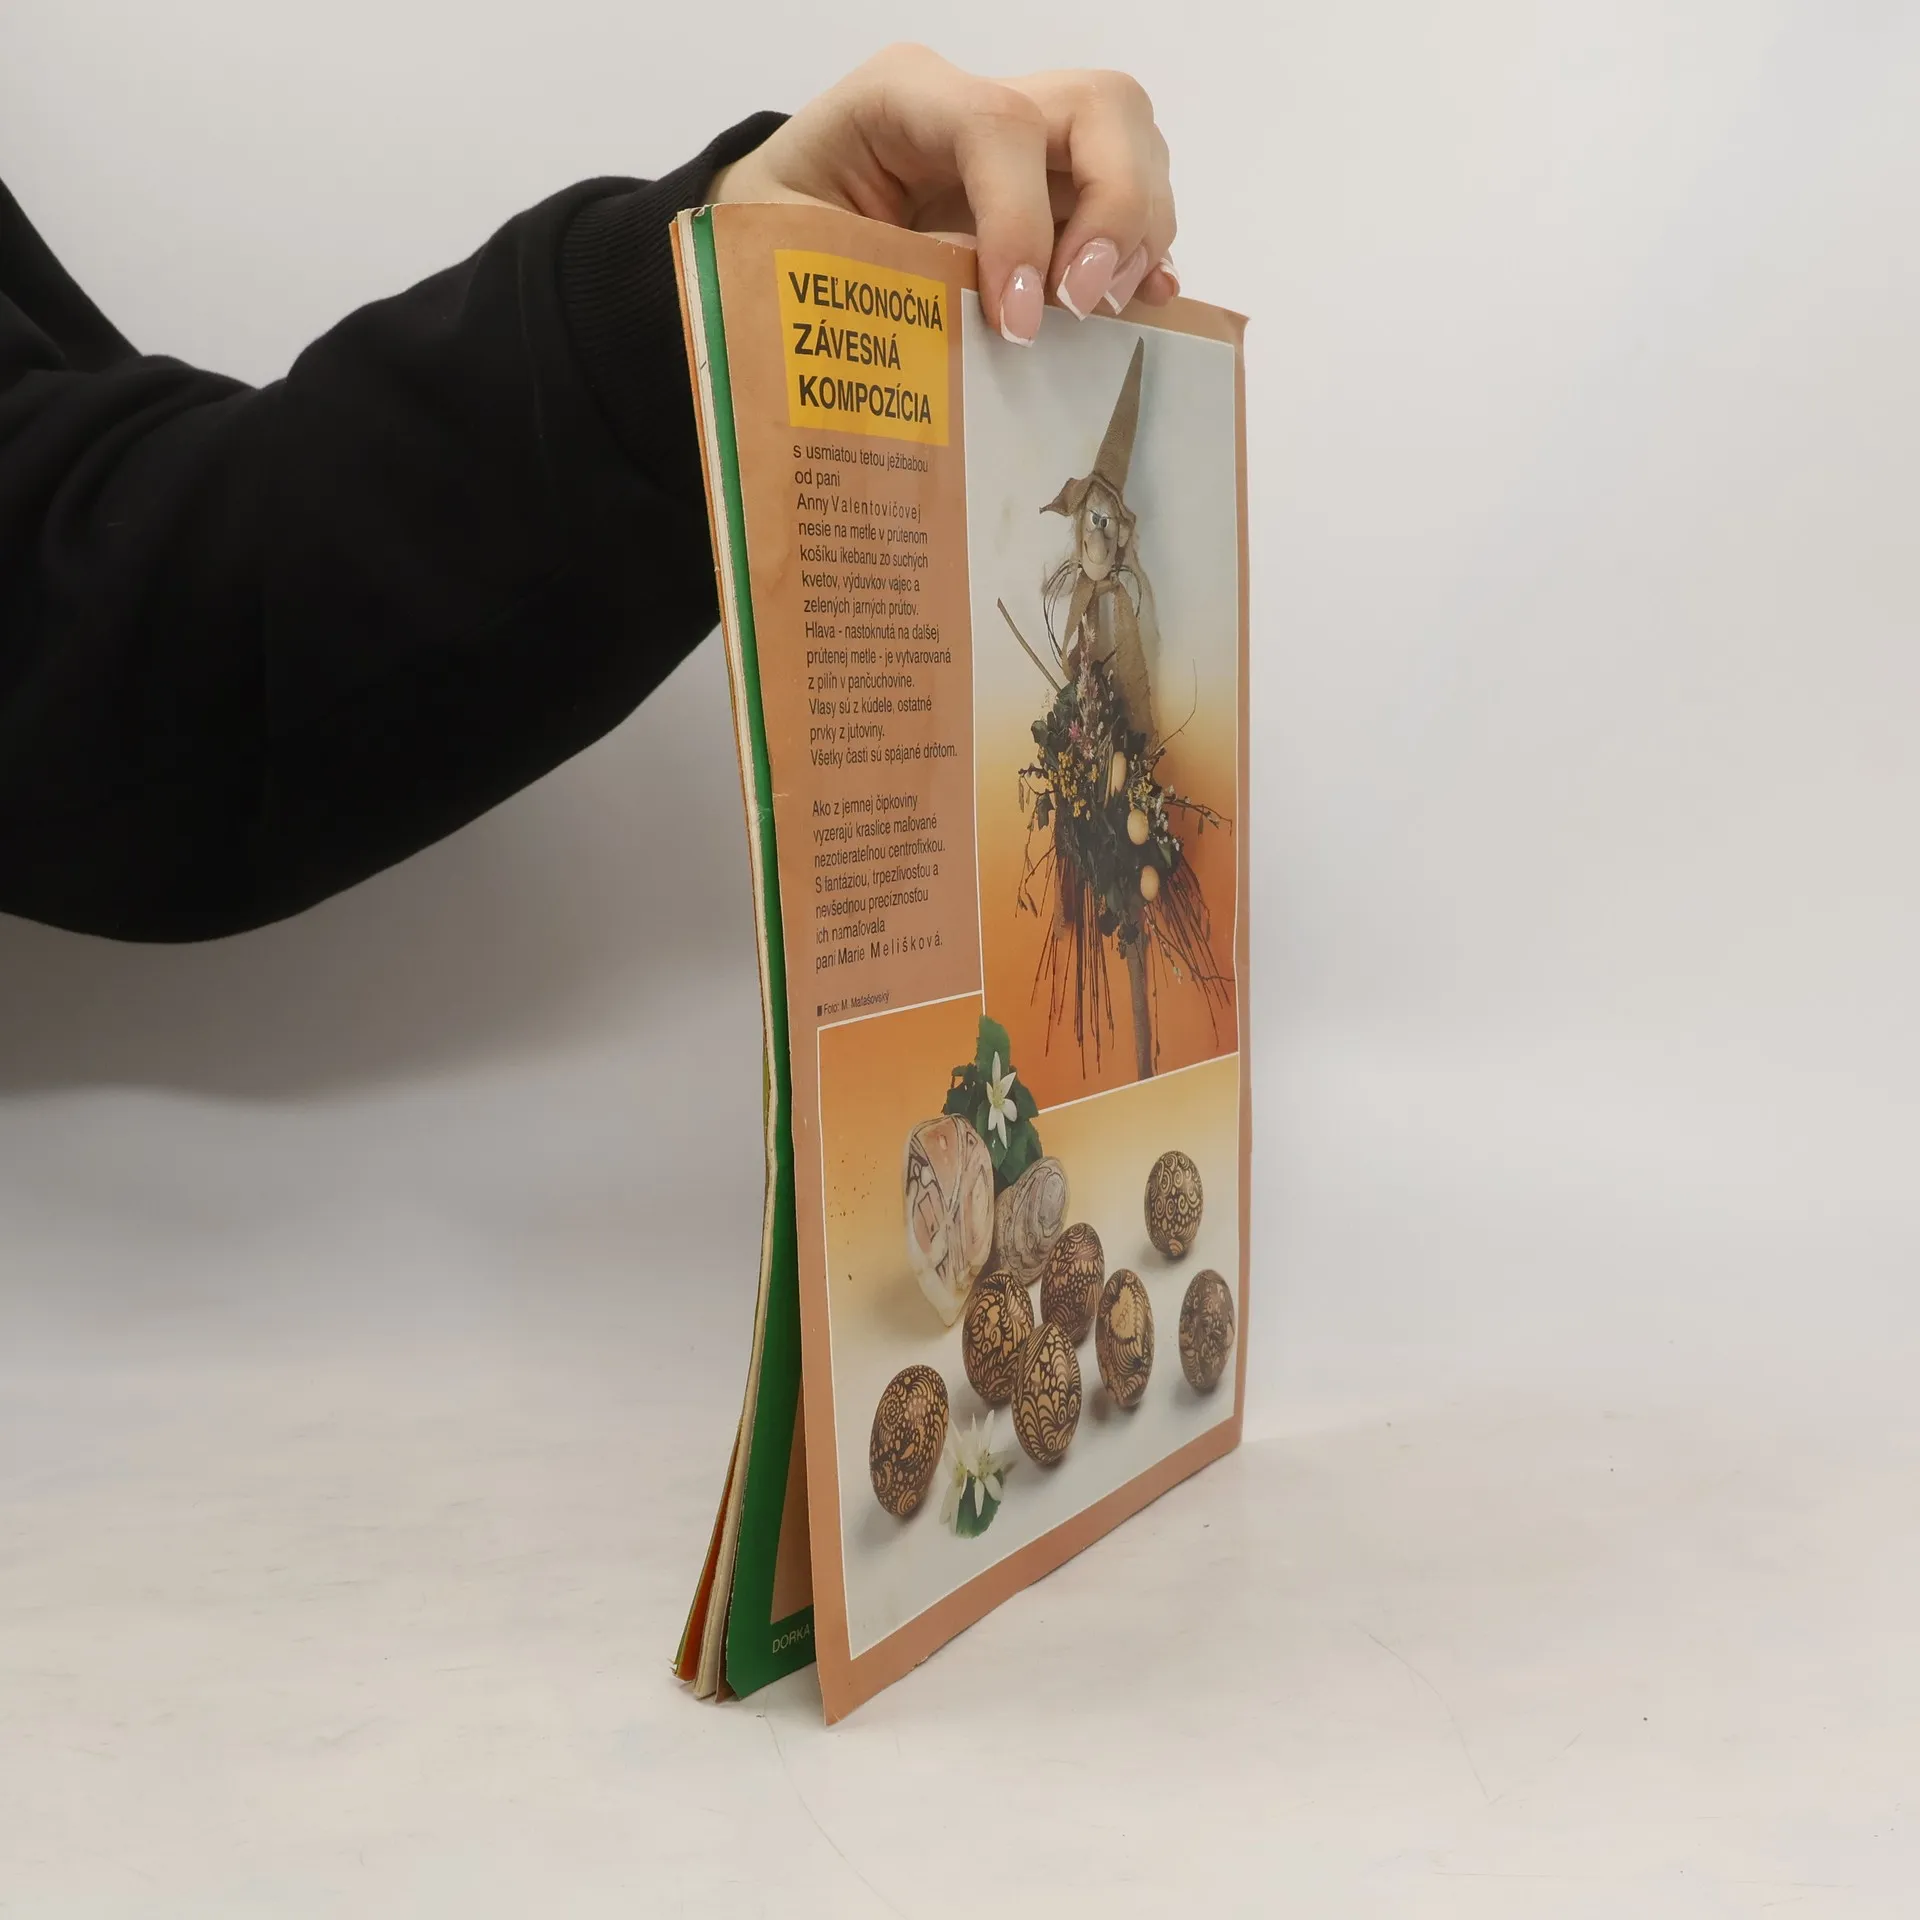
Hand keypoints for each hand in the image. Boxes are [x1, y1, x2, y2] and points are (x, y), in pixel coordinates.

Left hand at [710, 44, 1178, 345]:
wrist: (770, 239)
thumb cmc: (771, 237)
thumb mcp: (792, 252)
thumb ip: (874, 275)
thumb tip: (963, 324)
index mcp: (904, 97)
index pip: (998, 125)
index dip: (1021, 222)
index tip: (1016, 321)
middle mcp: (979, 106)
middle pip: (1102, 108)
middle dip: (1116, 209)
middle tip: (1080, 303)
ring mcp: (1027, 146)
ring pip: (1132, 144)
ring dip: (1136, 234)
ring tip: (1093, 312)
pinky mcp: (1048, 196)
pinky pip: (1130, 200)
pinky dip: (1143, 254)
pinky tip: (1131, 307)